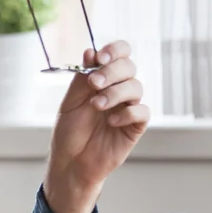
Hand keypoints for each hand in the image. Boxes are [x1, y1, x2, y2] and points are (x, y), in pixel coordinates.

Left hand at [45, 39, 149, 212]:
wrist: (71, 161)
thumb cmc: (69, 131)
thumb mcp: (70, 102)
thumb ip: (81, 78)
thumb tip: (90, 51)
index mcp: (102, 79)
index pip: (118, 54)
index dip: (114, 50)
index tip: (100, 58)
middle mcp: (118, 90)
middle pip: (129, 67)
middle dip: (111, 72)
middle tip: (93, 84)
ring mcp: (128, 107)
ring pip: (136, 87)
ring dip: (115, 93)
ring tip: (97, 106)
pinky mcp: (135, 126)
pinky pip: (142, 112)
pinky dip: (128, 113)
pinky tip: (111, 122)